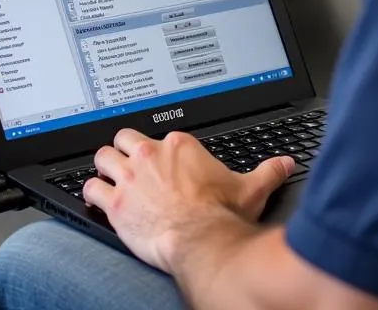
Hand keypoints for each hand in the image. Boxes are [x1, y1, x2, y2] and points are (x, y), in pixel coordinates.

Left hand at [83, 128, 294, 272]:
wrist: (202, 243)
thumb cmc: (221, 216)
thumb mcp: (250, 189)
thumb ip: (267, 171)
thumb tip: (285, 163)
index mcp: (179, 145)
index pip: (157, 134)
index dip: (156, 148)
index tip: (159, 160)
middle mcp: (151, 155)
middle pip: (124, 137)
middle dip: (123, 149)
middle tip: (127, 163)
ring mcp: (131, 178)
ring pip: (103, 157)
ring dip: (104, 167)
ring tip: (108, 176)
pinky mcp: (117, 204)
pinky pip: (91, 189)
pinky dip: (92, 193)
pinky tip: (98, 198)